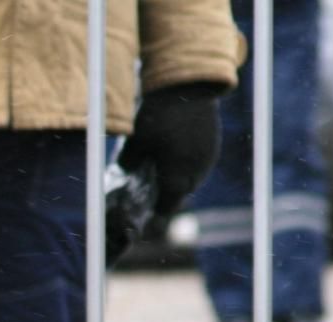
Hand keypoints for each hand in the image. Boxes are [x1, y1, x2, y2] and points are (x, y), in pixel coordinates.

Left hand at [116, 82, 224, 216]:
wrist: (187, 85)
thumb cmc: (156, 116)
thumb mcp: (134, 144)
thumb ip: (128, 166)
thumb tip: (119, 180)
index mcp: (176, 176)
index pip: (166, 208)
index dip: (155, 217)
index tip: (145, 224)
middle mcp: (196, 172)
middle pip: (179, 196)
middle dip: (165, 199)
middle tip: (150, 199)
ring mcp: (207, 159)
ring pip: (191, 181)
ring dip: (178, 182)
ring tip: (163, 177)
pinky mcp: (213, 146)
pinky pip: (199, 166)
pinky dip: (187, 168)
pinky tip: (175, 159)